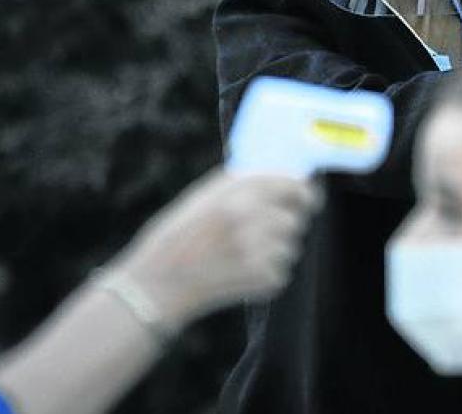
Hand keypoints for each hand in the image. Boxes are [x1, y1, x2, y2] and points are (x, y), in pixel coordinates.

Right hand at [108, 170, 321, 329]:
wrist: (155, 284)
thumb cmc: (178, 237)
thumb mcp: (204, 196)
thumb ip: (243, 184)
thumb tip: (286, 177)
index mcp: (239, 190)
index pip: (294, 183)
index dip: (303, 192)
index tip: (306, 199)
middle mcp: (252, 215)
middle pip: (295, 218)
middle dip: (283, 226)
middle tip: (262, 234)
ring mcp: (260, 248)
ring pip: (289, 247)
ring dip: (272, 253)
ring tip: (236, 258)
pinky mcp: (263, 277)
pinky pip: (279, 272)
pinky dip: (263, 277)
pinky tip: (234, 276)